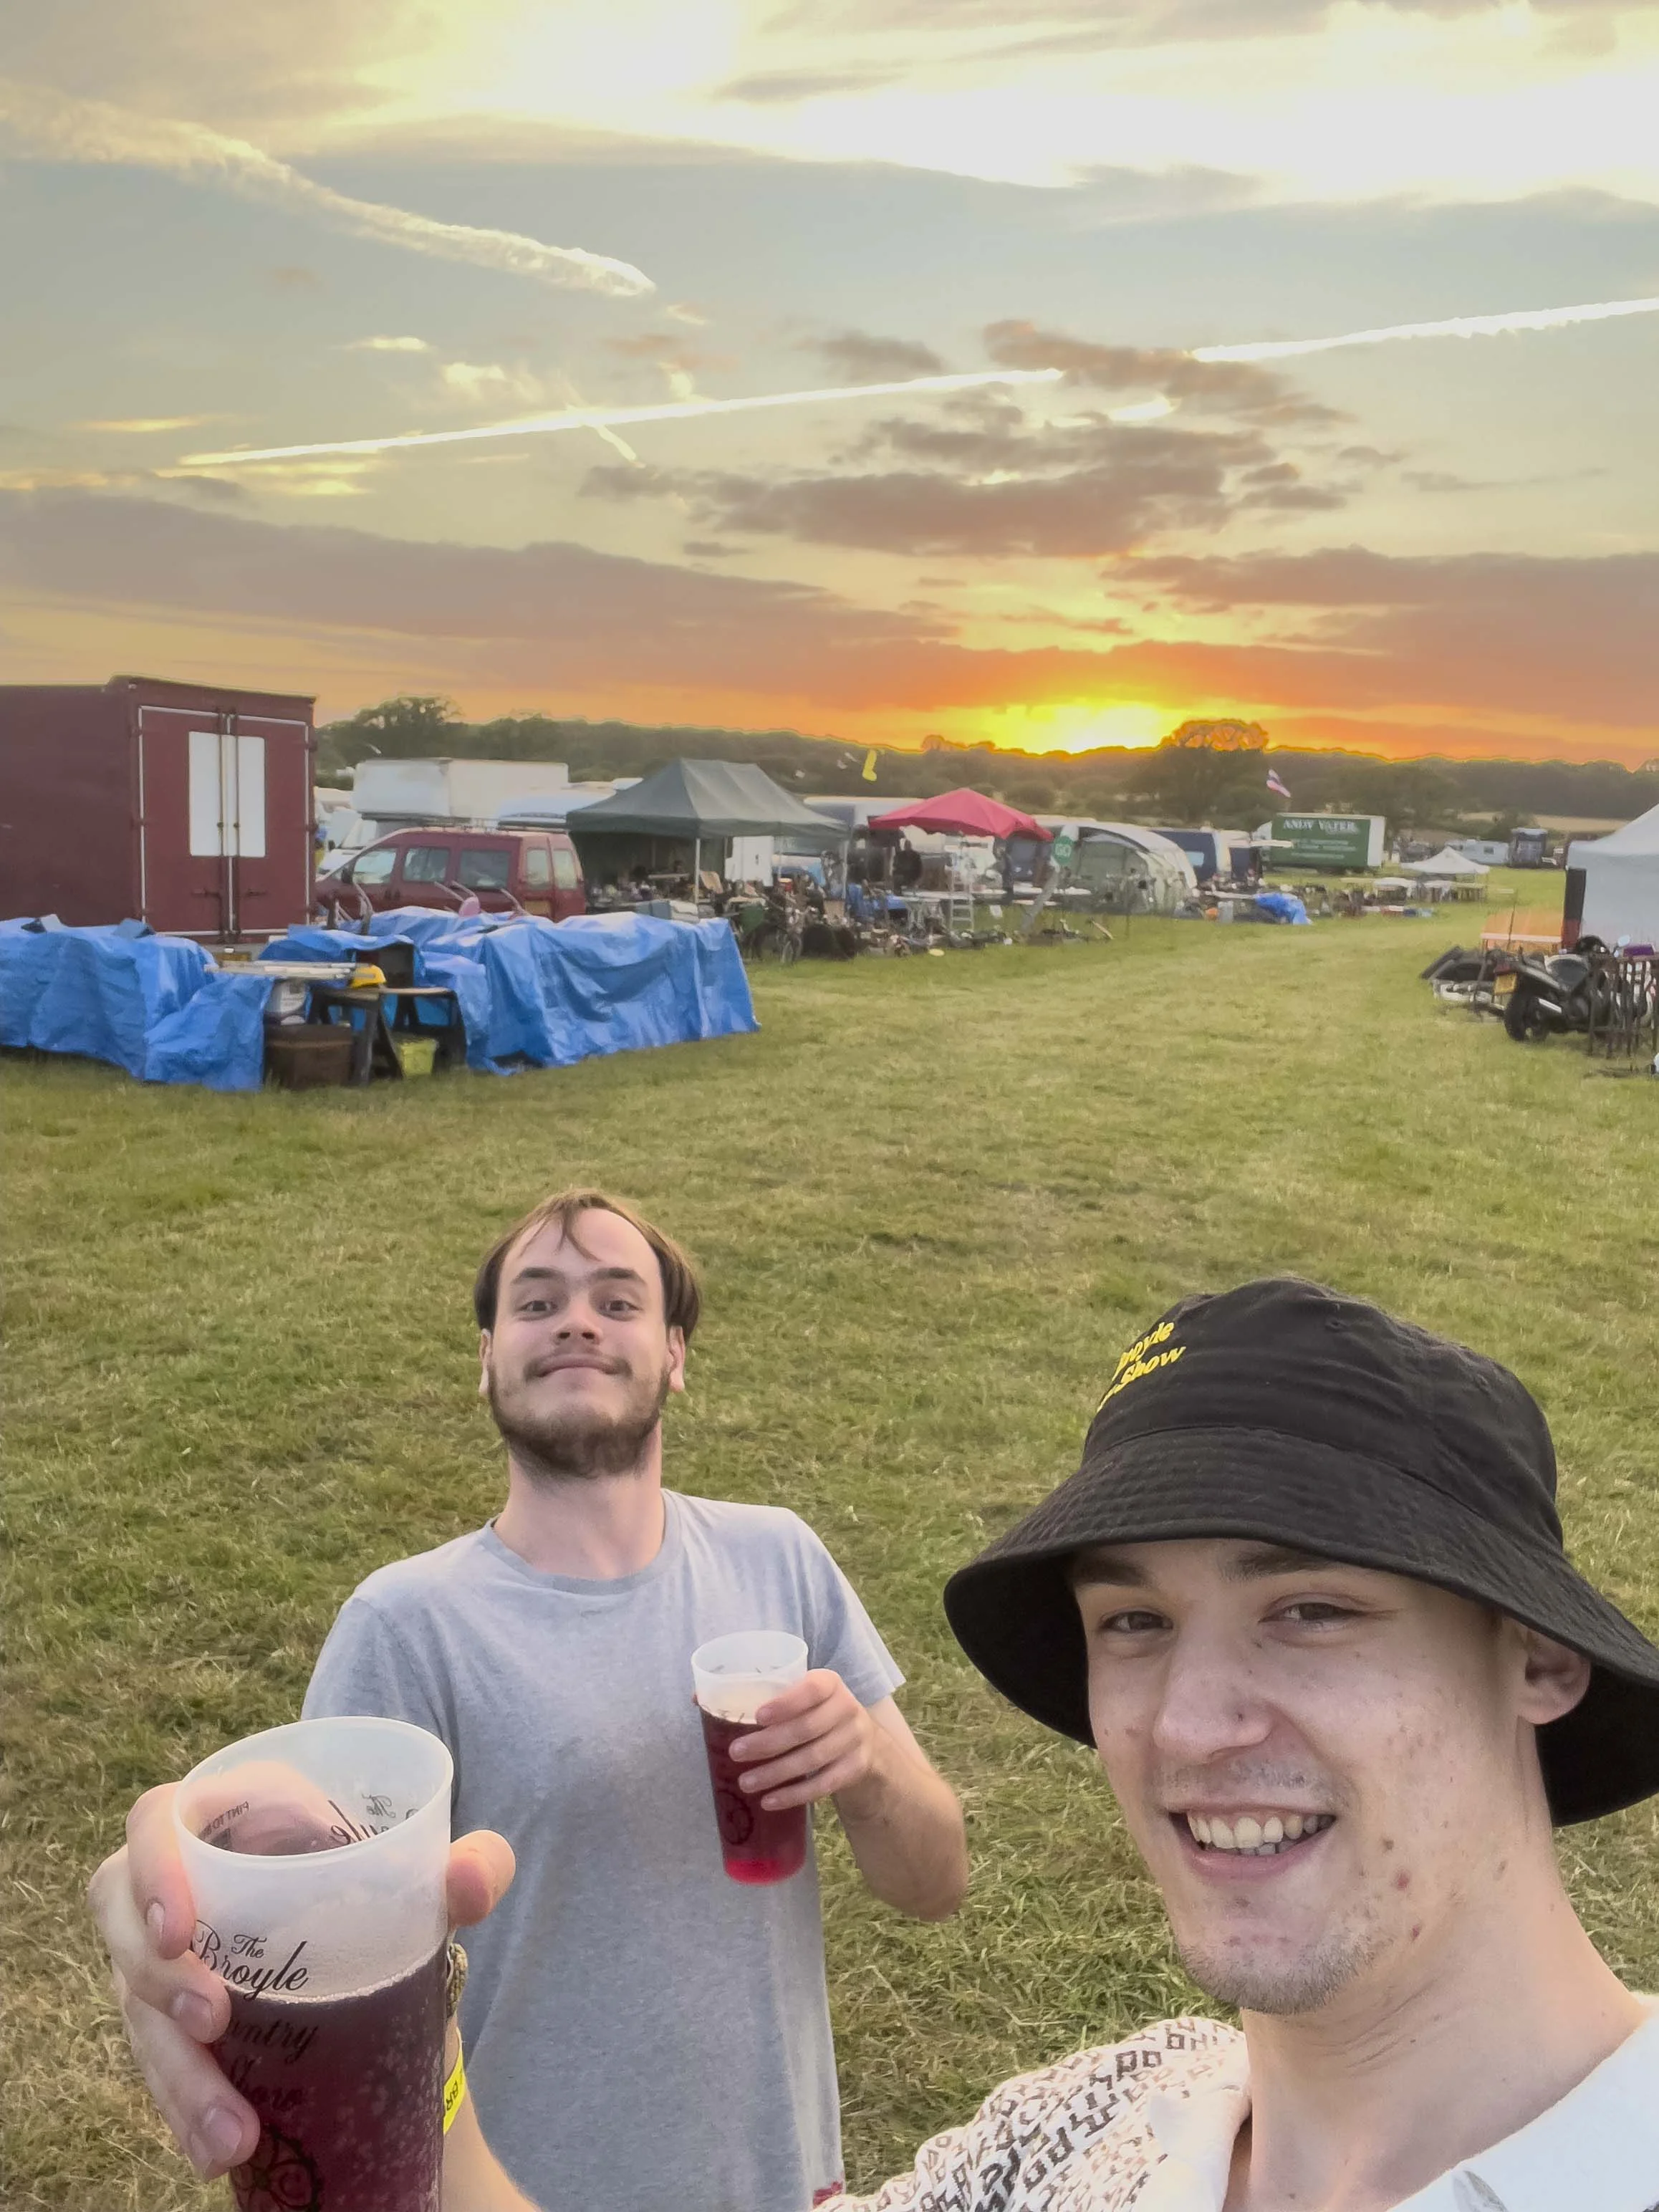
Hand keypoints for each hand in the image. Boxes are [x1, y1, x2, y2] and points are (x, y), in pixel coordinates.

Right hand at [87, 1780, 513, 2180]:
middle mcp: (189, 1884)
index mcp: (240, 1818)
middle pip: (124, 1919)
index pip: (161, 1819)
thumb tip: (472, 1880)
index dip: (152, 1865)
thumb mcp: (437, 1883)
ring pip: (137, 2011)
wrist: (392, 1976)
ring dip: (177, 2075)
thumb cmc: (396, 1897)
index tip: (180, 1929)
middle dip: (156, 1979)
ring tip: (231, 2133)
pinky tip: (220, 2149)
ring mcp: (171, 1959)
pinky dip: (185, 2112)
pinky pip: (157, 2069)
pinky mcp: (174, 2027)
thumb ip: (475, 1867)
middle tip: (213, 2024)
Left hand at [728, 1671, 882, 1815]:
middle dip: (768, 1743)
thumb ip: (758, 1695)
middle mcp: (847, 1708)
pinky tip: (770, 1801)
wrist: (862, 1742)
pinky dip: (795, 1795)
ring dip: (776, 1773)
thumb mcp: (798, 1696)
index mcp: (829, 1683)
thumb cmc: (815, 1713)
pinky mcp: (856, 1768)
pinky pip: (824, 1785)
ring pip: (812, 1759)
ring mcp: (855, 1740)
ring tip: (746, 1783)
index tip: (757, 1716)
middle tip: (735, 1753)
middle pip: (806, 1729)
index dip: (786, 1703)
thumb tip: (698, 1699)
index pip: (811, 1689)